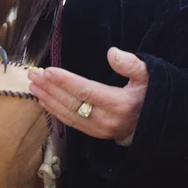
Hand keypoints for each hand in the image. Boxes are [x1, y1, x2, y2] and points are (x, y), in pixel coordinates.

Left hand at [28, 47, 148, 141]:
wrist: (154, 124)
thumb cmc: (149, 95)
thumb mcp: (148, 76)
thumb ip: (131, 64)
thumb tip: (112, 53)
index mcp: (119, 104)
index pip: (86, 91)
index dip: (66, 81)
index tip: (49, 70)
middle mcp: (106, 120)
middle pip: (72, 103)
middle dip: (50, 88)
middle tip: (34, 74)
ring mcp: (99, 130)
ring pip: (67, 114)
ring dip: (48, 99)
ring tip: (33, 85)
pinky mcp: (94, 134)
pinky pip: (70, 123)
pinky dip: (54, 111)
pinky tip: (43, 101)